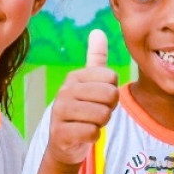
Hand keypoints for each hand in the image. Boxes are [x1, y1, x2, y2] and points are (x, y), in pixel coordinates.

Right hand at [46, 29, 118, 167]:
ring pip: (102, 115)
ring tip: (88, 123)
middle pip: (110, 95)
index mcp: (74, 77)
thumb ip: (95, 58)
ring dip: (101, 123)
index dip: (113, 92)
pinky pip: (92, 132)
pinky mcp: (60, 133)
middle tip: (96, 113)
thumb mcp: (89, 83)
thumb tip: (98, 31)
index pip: (111, 78)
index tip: (100, 99)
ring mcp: (60, 112)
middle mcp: (64, 91)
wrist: (64, 143)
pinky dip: (93, 136)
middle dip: (109, 108)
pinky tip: (83, 135)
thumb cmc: (82, 110)